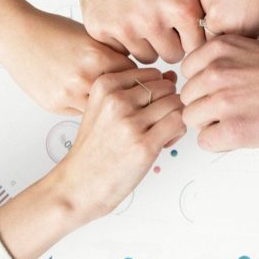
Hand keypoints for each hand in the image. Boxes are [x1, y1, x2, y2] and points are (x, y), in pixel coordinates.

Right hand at [0, 10, 135, 113]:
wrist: (17, 35)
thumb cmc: (51, 30)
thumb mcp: (90, 35)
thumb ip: (112, 53)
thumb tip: (133, 70)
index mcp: (97, 55)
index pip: (134, 75)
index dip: (136, 76)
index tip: (138, 78)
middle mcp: (83, 77)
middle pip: (120, 95)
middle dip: (124, 94)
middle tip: (125, 92)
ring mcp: (68, 94)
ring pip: (101, 109)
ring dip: (104, 104)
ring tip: (104, 96)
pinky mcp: (55, 105)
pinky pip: (81, 113)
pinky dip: (85, 106)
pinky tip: (82, 95)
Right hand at [39, 0, 205, 63]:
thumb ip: (205, 2)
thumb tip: (222, 25)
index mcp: (182, 6)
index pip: (198, 47)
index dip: (193, 38)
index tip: (187, 30)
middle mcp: (153, 20)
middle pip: (172, 56)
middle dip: (171, 42)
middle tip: (164, 22)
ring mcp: (124, 26)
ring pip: (145, 56)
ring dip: (147, 42)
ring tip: (144, 16)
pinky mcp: (100, 27)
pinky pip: (118, 49)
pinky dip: (122, 37)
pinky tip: (124, 14)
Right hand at [53, 67, 185, 217]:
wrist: (79, 184)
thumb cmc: (94, 150)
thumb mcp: (104, 109)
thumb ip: (136, 91)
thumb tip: (171, 77)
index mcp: (104, 85)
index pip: (152, 73)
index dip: (157, 91)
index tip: (148, 109)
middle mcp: (116, 100)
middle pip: (166, 87)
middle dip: (168, 104)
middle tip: (157, 124)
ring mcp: (130, 122)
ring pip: (175, 104)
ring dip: (175, 118)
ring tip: (160, 134)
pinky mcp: (144, 144)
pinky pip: (179, 123)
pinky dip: (178, 132)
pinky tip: (163, 142)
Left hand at [180, 35, 258, 150]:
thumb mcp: (255, 51)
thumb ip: (226, 63)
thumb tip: (206, 81)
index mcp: (221, 48)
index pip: (188, 72)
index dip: (204, 86)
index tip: (220, 92)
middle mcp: (217, 71)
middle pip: (188, 97)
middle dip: (206, 107)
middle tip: (234, 111)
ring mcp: (223, 101)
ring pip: (192, 120)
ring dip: (212, 125)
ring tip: (242, 121)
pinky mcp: (234, 129)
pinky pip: (205, 142)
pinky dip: (221, 142)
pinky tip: (244, 134)